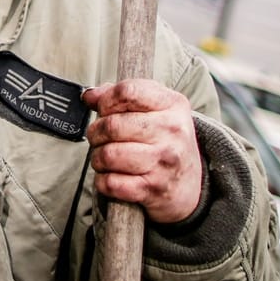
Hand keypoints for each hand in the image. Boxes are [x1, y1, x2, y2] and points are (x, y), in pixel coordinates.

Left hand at [82, 79, 202, 224]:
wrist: (189, 184)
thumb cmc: (166, 141)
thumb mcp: (156, 109)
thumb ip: (121, 97)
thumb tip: (89, 96)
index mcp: (173, 105)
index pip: (127, 91)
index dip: (106, 100)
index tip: (104, 109)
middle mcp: (172, 131)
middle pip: (112, 125)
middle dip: (95, 133)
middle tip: (99, 138)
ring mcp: (164, 161)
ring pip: (108, 155)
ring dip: (97, 158)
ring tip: (104, 157)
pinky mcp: (153, 189)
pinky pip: (111, 183)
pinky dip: (102, 181)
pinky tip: (111, 176)